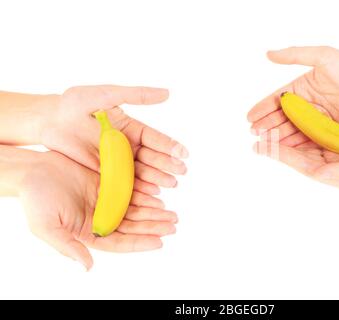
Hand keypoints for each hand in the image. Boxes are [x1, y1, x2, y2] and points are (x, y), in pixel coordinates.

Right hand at [20, 151, 177, 269]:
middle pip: (133, 226)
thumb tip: (87, 267)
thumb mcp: (47, 226)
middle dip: (153, 226)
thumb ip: (68, 247)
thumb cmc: (36, 199)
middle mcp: (101, 218)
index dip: (139, 242)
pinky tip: (158, 195)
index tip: (159, 242)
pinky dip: (145, 194)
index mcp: (89, 232)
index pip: (120, 242)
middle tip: (173, 225)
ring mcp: (106, 201)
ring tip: (171, 214)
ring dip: (153, 212)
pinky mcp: (108, 184)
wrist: (32, 170)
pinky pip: (131, 191)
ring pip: (135, 210)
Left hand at [41, 85, 188, 193]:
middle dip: (167, 166)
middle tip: (180, 173)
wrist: (49, 121)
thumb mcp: (106, 95)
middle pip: (152, 158)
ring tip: (169, 185)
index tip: (183, 154)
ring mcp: (117, 162)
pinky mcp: (105, 174)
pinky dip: (137, 189)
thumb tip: (167, 93)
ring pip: (141, 172)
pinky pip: (123, 183)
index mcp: (131, 129)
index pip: (155, 138)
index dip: (170, 146)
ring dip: (156, 179)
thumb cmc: (76, 103)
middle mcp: (128, 146)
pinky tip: (150, 193)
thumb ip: (135, 95)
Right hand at [248, 46, 338, 145]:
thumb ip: (296, 55)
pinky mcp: (328, 131)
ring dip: (277, 137)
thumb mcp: (324, 57)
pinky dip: (295, 145)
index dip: (262, 108)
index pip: (277, 99)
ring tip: (264, 144)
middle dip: (266, 125)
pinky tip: (284, 150)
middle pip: (281, 117)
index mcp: (302, 88)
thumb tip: (268, 54)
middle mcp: (307, 104)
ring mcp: (317, 119)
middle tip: (254, 134)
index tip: (249, 118)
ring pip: (292, 130)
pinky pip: (308, 139)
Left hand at [254, 117, 338, 188]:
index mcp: (336, 174)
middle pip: (298, 154)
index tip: (264, 148)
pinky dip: (300, 125)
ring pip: (303, 142)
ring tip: (266, 127)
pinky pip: (314, 130)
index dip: (283, 156)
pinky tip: (288, 118)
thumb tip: (316, 174)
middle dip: (278, 145)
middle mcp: (331, 164)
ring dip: (285, 135)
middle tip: (257, 136)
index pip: (303, 164)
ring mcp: (334, 150)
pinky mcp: (338, 136)